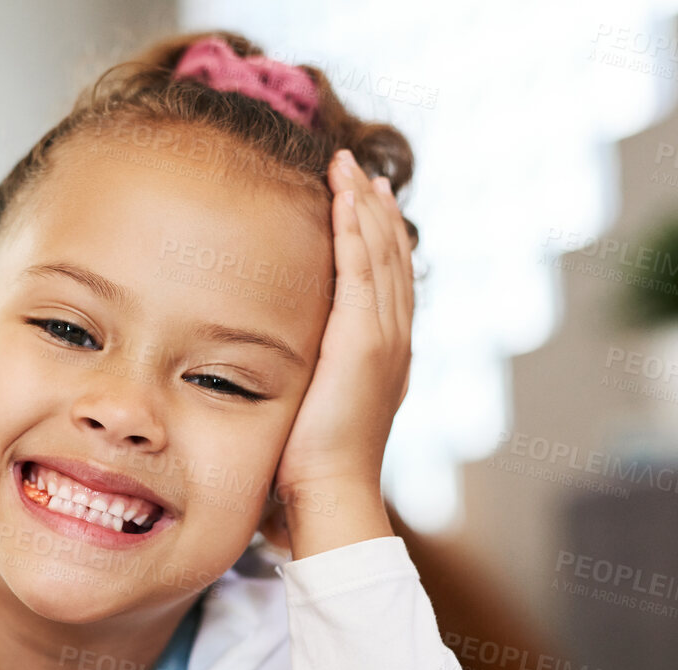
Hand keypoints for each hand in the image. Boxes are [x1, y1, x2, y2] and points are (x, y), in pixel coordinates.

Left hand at [267, 150, 414, 559]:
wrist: (331, 492)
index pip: (386, 281)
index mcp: (386, 355)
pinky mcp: (364, 342)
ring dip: (364, 207)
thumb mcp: (315, 407)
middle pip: (391, 258)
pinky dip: (355, 230)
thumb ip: (311, 377)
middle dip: (375, 210)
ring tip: (349, 169)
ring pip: (380, 255)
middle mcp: (395, 340)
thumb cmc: (312, 465)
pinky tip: (343, 198)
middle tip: (360, 170)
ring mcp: (385, 339)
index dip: (378, 237)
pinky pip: (362, 271)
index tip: (363, 201)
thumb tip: (283, 369)